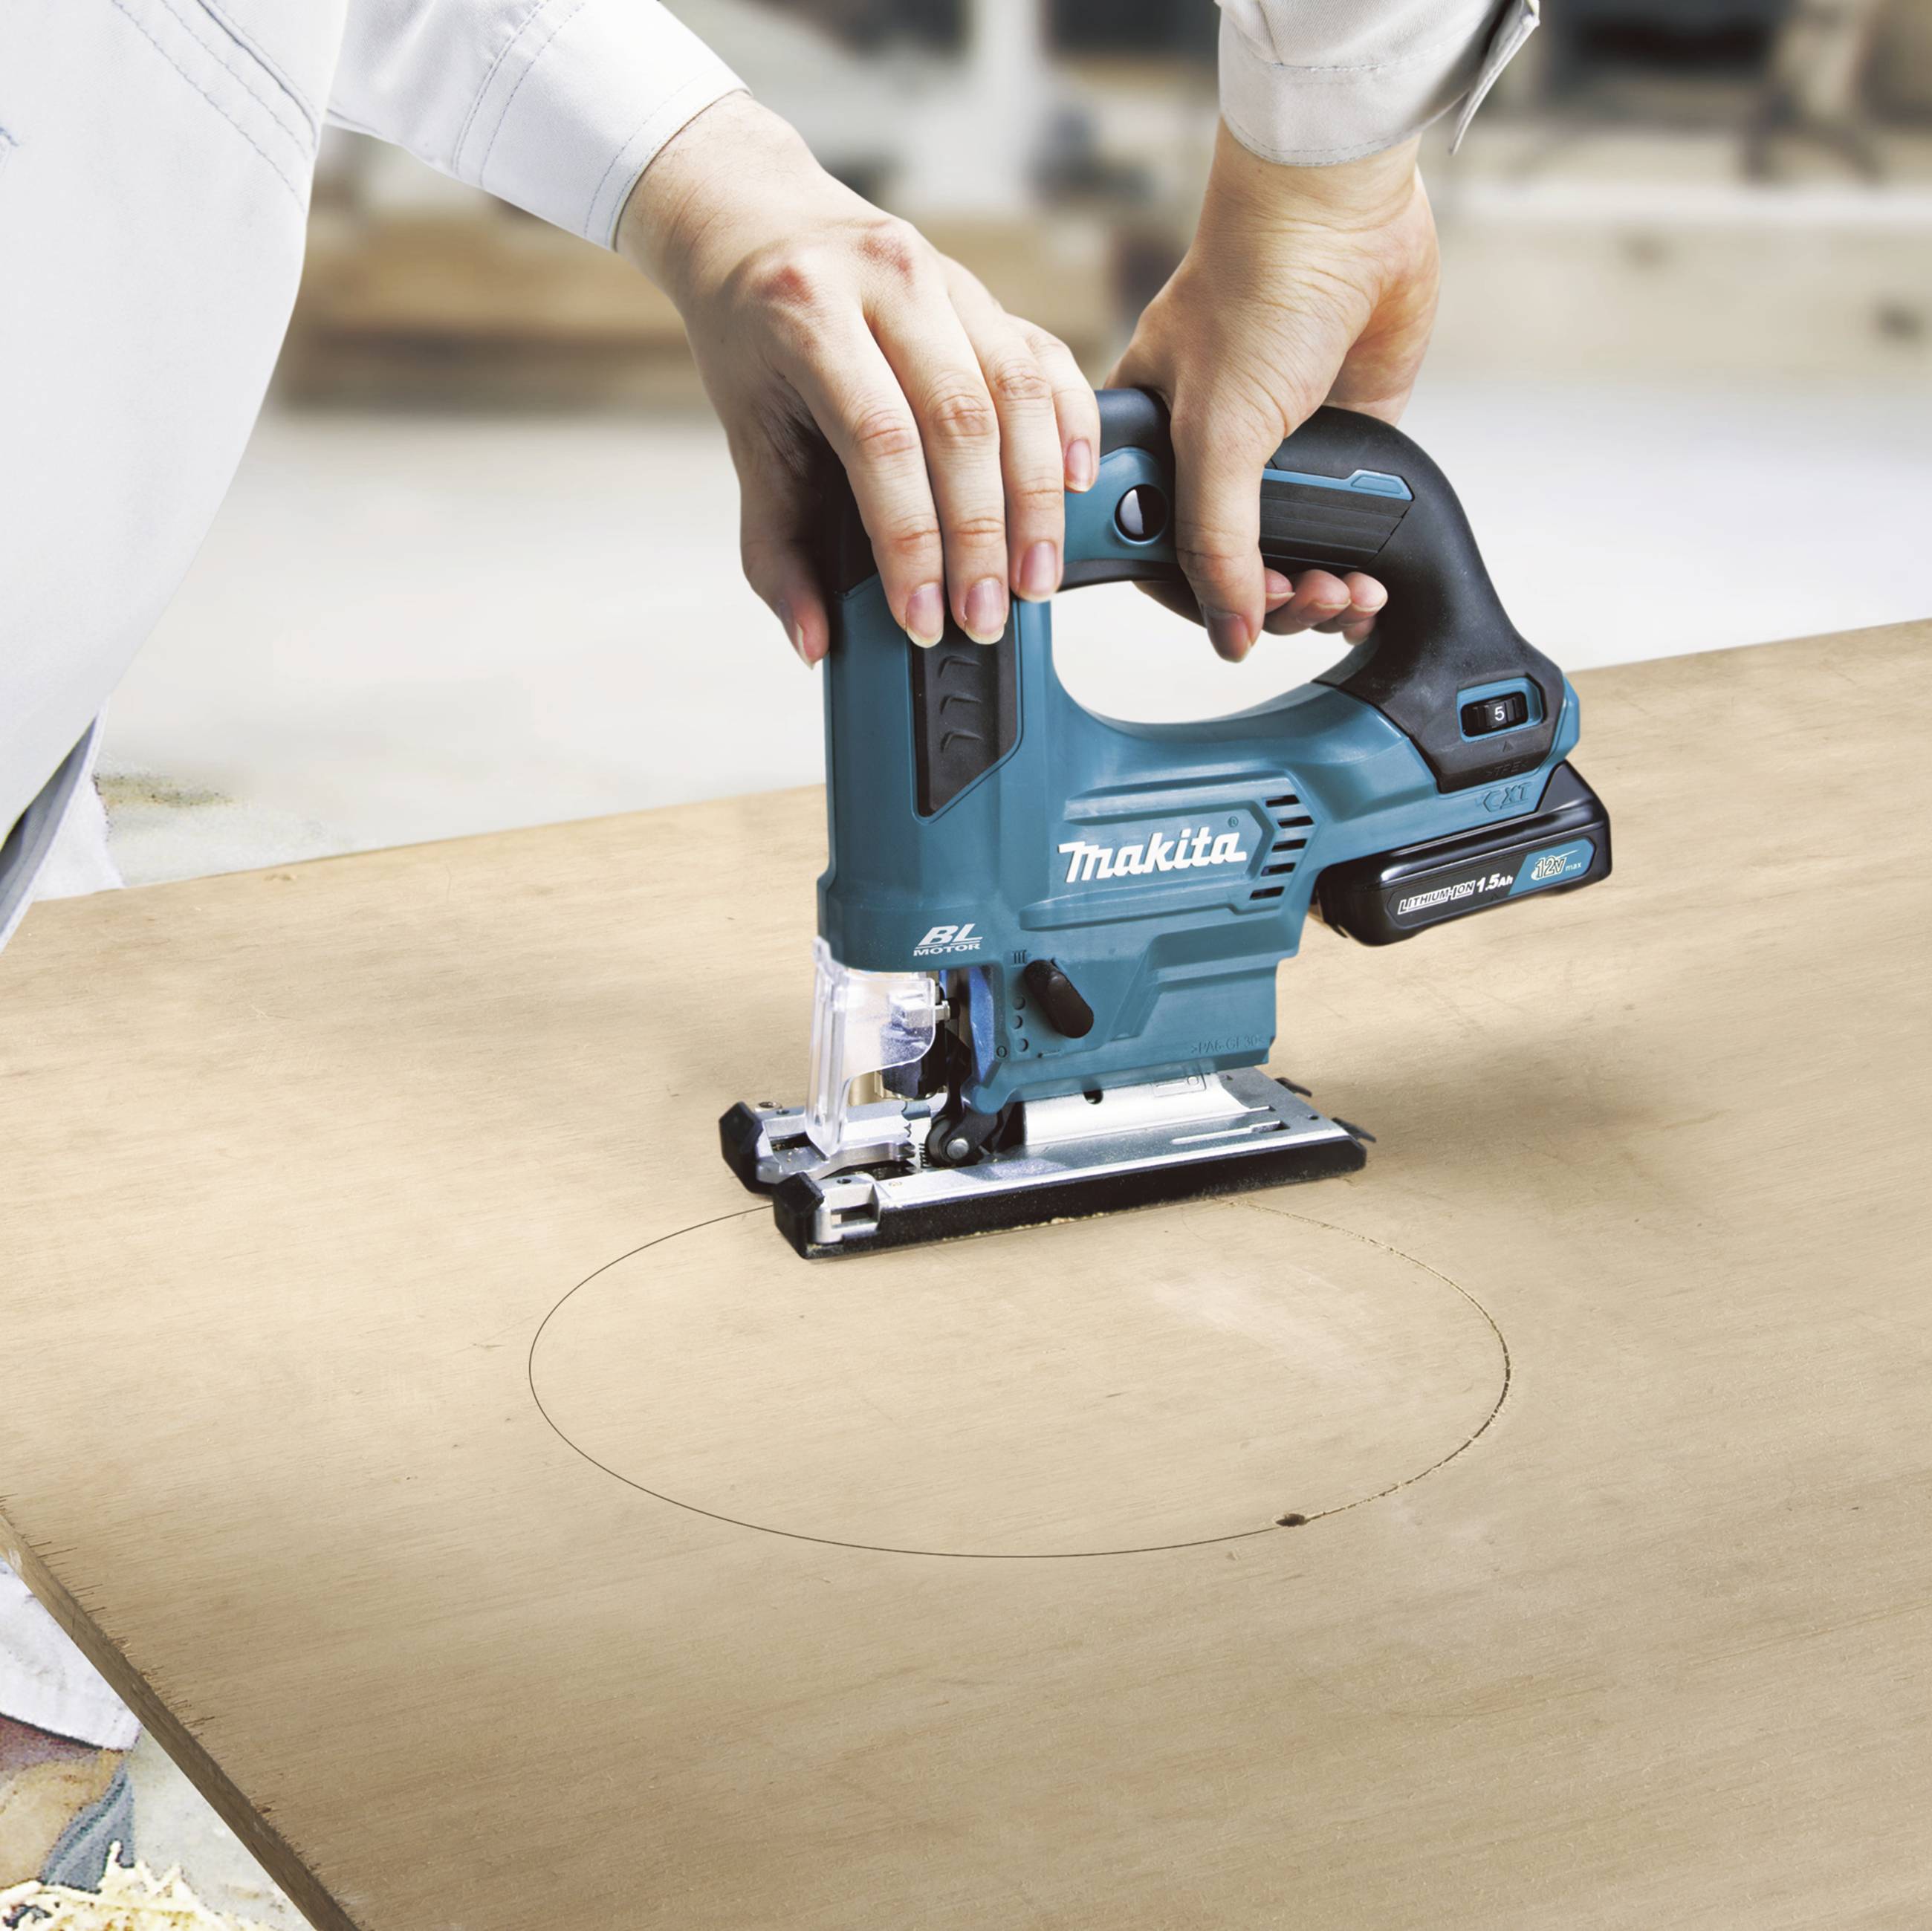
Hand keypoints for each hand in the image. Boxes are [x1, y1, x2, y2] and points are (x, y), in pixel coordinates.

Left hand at [619, 93, 1099, 662]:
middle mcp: (885, 281)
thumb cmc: (753, 345)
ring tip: (1035, 578)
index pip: (880, 443)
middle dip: (982, 538)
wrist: (759, 226)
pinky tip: (1074, 488)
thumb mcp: (748, 439)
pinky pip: (1046, 359)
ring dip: (1036, 500)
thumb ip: (775, 549)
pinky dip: (1071, 425)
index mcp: (808, 315)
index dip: (911, 543)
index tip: (923, 618)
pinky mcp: (988, 292)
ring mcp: (946, 278)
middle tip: (986, 616)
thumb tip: (814, 644)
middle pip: (961, 422)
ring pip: (1017, 392)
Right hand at [1111, 124, 1438, 661]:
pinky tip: (1368, 578)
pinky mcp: (1340, 441)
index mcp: (1153, 444)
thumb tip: (1228, 631)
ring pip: (1290, 557)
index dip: (1193, 601)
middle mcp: (1209, 451)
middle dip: (1270, 603)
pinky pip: (1343, 527)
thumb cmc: (1254, 290)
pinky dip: (1355, 564)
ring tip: (1342, 594)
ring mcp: (1278, 449)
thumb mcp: (1215, 433)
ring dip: (1317, 594)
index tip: (1230, 621)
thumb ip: (1216, 541)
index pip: (1157, 556)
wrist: (1341, 214)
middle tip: (1300, 602)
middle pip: (1230, 568)